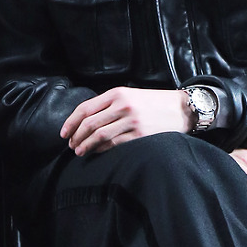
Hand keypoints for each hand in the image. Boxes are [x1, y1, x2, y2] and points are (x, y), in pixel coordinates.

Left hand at [60, 87, 189, 154]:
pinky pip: (114, 144)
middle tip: (71, 145)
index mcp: (117, 94)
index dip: (70, 122)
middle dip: (76, 137)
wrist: (182, 109)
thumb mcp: (131, 95)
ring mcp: (132, 121)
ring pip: (99, 136)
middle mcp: (123, 106)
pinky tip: (97, 152)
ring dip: (86, 146)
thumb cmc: (154, 103)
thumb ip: (109, 104)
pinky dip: (101, 150)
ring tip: (80, 151)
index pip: (85, 109)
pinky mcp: (140, 135)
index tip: (64, 133)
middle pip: (89, 124)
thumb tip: (85, 121)